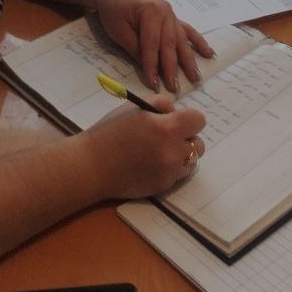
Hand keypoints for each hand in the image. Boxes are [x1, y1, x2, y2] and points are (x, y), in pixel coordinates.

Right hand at [82, 98, 206, 199]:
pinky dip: (170, 168)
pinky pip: (177, 175)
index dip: (188, 118)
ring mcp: (169, 173)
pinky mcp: (163, 187)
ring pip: (190, 161)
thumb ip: (161, 104)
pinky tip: (151, 163)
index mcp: (167, 128)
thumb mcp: (135, 107)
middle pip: (198, 144)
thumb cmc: (111, 131)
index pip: (198, 120)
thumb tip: (175, 111)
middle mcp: (173, 152)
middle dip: (186, 138)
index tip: (175, 119)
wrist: (93, 165)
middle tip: (166, 135)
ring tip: (158, 150)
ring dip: (180, 154)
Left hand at [92, 0, 214, 93]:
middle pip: (170, 44)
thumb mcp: (118, 30)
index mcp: (150, 12)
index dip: (152, 66)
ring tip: (196, 78)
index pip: (152, 44)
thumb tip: (150, 69)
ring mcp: (171, 14)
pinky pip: (188, 31)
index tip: (154, 85)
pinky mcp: (173, 18)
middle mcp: (165, 12)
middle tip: (175, 88)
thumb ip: (135, 48)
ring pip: (181, 40)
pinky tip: (208, 53)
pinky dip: (199, 42)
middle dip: (172, 68)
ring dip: (189, 60)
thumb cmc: (113, 10)